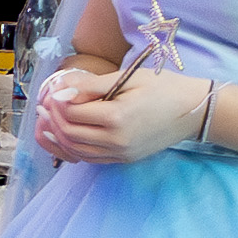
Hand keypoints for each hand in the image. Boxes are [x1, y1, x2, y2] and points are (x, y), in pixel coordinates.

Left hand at [31, 61, 203, 167]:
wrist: (193, 110)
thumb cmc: (163, 88)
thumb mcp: (128, 78)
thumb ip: (91, 86)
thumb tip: (60, 90)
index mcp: (117, 117)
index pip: (71, 114)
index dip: (56, 103)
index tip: (52, 92)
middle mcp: (117, 141)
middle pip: (69, 134)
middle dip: (52, 120)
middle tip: (44, 106)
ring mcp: (121, 153)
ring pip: (76, 150)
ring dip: (59, 136)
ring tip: (50, 120)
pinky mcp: (124, 159)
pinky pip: (90, 158)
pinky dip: (73, 148)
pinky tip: (67, 136)